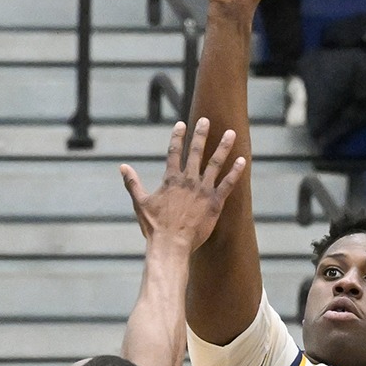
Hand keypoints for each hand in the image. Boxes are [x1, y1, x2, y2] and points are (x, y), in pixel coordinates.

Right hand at [119, 118, 247, 251]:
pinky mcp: (215, 202)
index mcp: (171, 179)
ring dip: (223, 147)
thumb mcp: (140, 202)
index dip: (177, 137)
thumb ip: (132, 183)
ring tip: (231, 133)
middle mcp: (188, 180)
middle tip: (206, 120)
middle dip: (201, 134)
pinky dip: (236, 172)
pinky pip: (228, 184)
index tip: (181, 124)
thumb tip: (122, 167)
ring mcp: (203, 190)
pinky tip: (243, 160)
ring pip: (215, 163)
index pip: (174, 152)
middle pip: (196, 151)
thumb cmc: (154, 227)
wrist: (171, 244)